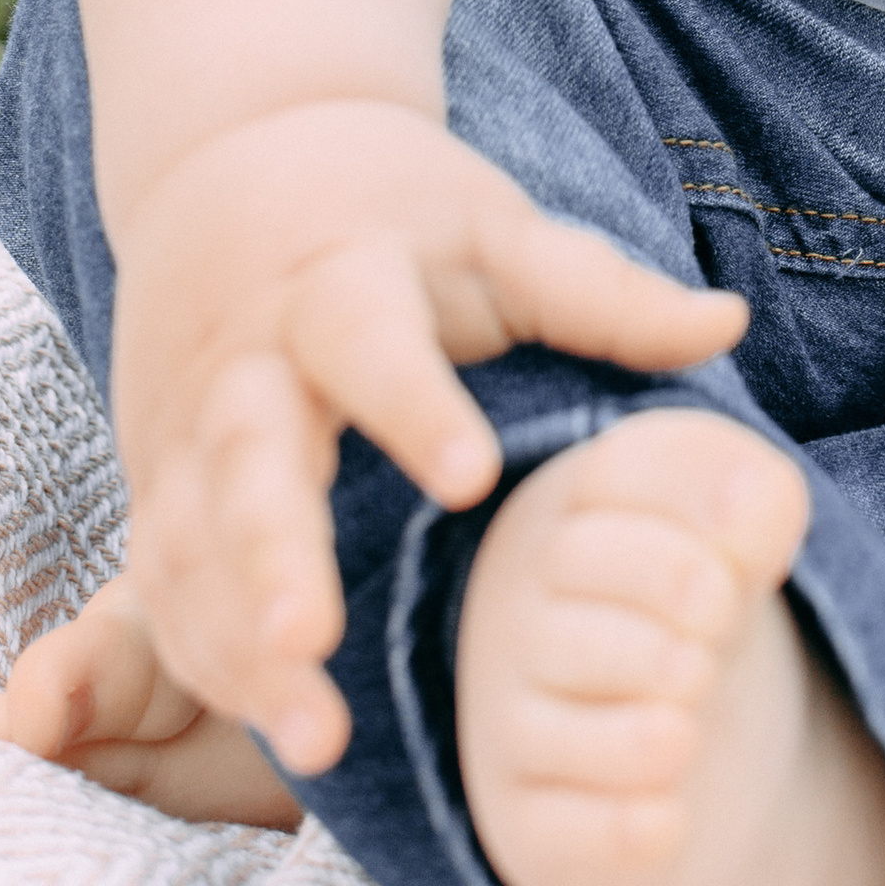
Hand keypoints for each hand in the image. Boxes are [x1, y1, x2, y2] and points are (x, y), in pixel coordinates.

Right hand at [106, 100, 747, 776]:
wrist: (238, 151)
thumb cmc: (397, 209)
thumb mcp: (495, 229)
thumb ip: (602, 292)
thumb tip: (731, 321)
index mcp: (339, 277)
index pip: (368, 338)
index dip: (414, 404)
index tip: (472, 475)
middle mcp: (247, 354)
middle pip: (244, 454)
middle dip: (272, 553)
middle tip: (316, 642)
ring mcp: (185, 420)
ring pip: (190, 537)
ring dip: (236, 637)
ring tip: (310, 734)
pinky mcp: (153, 473)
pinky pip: (163, 576)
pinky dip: (203, 650)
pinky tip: (268, 720)